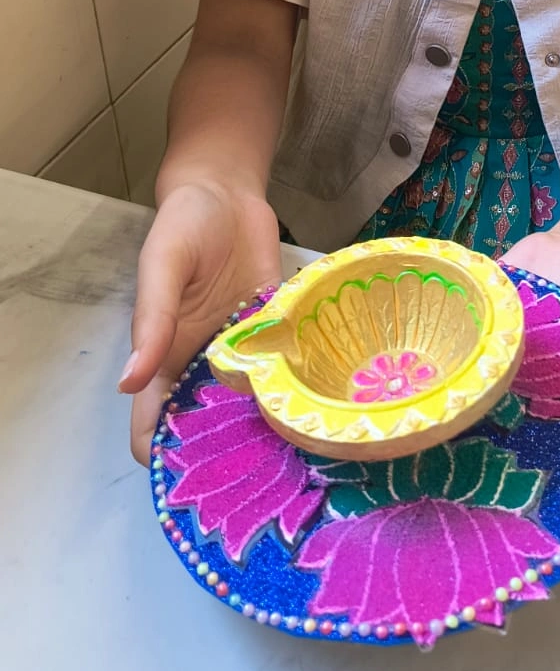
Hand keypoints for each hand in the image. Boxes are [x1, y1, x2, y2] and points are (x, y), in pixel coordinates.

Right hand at [120, 181, 282, 464]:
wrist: (229, 192)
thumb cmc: (184, 224)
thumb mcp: (164, 265)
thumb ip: (152, 320)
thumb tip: (127, 383)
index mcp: (165, 359)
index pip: (154, 429)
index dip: (168, 459)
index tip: (200, 478)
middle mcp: (203, 366)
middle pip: (207, 432)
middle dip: (228, 456)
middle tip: (264, 473)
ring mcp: (241, 355)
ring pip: (249, 412)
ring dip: (267, 430)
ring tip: (297, 450)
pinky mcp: (274, 335)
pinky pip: (283, 374)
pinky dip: (296, 392)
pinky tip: (320, 408)